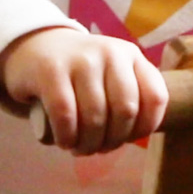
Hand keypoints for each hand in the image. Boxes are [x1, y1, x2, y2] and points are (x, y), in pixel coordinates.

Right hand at [0, 27, 167, 154]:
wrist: (37, 46)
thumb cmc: (81, 73)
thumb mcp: (112, 74)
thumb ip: (131, 96)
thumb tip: (140, 134)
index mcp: (130, 54)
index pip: (155, 97)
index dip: (145, 128)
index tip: (127, 137)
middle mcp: (110, 52)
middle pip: (126, 111)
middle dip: (113, 141)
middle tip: (98, 147)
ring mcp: (80, 58)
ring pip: (95, 118)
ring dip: (88, 145)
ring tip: (80, 147)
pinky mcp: (51, 69)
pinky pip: (66, 115)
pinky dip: (67, 137)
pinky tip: (64, 140)